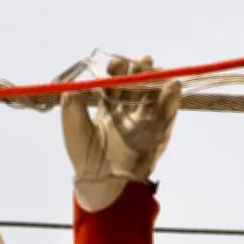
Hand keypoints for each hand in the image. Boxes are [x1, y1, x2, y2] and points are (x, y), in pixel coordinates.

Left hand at [61, 55, 181, 211]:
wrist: (104, 183)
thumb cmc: (85, 157)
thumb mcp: (74, 128)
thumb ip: (72, 106)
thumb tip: (72, 85)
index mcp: (107, 109)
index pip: (114, 83)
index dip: (116, 71)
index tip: (115, 63)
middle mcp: (127, 112)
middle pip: (137, 84)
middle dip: (140, 70)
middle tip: (142, 60)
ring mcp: (144, 121)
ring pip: (154, 95)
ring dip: (157, 80)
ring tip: (156, 70)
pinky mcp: (158, 132)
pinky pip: (168, 113)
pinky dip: (172, 98)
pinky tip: (172, 85)